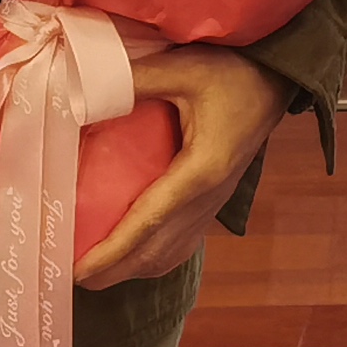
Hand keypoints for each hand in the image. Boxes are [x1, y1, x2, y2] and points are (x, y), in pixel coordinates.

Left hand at [79, 43, 293, 288]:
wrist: (276, 79)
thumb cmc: (233, 72)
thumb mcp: (183, 68)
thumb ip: (135, 81)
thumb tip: (82, 95)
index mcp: (202, 170)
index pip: (149, 221)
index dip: (112, 251)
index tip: (78, 270)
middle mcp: (210, 197)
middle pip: (157, 250)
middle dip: (114, 270)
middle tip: (70, 278)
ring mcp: (215, 202)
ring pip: (171, 253)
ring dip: (133, 268)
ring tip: (95, 271)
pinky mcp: (216, 200)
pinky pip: (183, 241)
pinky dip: (155, 257)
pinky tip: (134, 255)